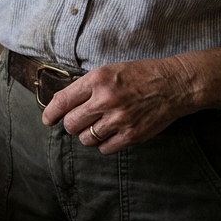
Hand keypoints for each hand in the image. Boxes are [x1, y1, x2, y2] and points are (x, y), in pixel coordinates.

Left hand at [40, 57, 196, 154]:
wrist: (173, 85)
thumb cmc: (139, 75)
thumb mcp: (108, 71)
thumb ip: (86, 87)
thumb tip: (62, 104)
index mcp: (97, 80)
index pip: (62, 101)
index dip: (51, 113)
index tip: (47, 120)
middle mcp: (105, 100)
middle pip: (71, 124)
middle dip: (71, 124)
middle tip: (79, 121)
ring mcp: (119, 120)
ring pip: (86, 138)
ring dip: (87, 135)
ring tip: (98, 126)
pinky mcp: (132, 135)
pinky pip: (104, 149)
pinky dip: (103, 144)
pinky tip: (110, 134)